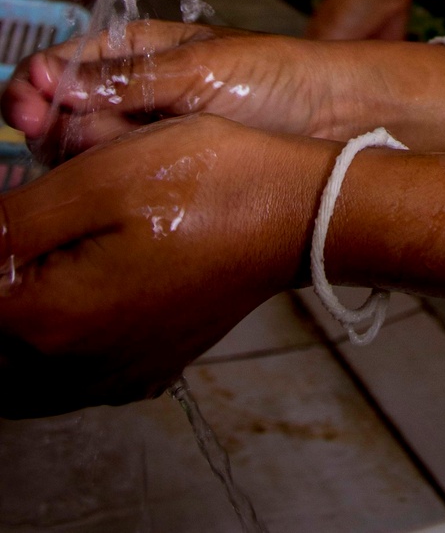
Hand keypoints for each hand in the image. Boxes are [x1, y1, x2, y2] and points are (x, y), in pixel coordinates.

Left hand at [0, 115, 334, 413]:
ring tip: (24, 271)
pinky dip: (41, 355)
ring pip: (15, 378)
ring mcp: (111, 376)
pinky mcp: (142, 370)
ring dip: (11, 329)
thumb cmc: (210, 182)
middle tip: (17, 237)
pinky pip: (61, 383)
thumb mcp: (100, 177)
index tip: (10, 213)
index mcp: (52, 319)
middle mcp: (74, 367)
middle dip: (0, 284)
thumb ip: (14, 219)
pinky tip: (59, 306)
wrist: (297, 213)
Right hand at [2, 20, 369, 157]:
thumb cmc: (278, 78)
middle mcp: (134, 94)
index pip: (65, 63)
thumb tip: (55, 80)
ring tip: (108, 149)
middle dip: (50, 120)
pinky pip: (115, 183)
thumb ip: (126, 79)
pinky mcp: (162, 179)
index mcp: (140, 50)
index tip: (25, 102)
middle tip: (54, 129)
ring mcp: (147, 139)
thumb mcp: (200, 69)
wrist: (335, 123)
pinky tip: (116, 181)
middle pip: (63, 112)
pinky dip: (105, 182)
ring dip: (80, 152)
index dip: (37, 82)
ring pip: (82, 151)